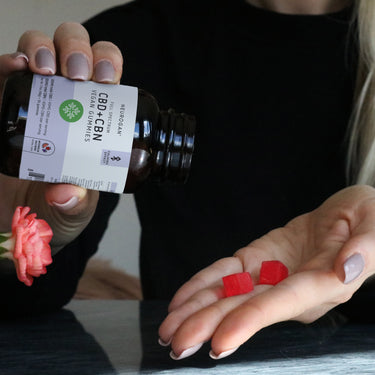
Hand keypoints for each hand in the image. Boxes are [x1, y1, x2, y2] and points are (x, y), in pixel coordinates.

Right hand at [0, 22, 122, 251]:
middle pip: (74, 51)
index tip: (107, 80)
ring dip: (44, 48)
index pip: (105, 74)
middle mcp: (63, 101)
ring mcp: (30, 98)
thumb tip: (67, 193)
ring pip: (39, 48)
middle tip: (78, 76)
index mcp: (91, 119)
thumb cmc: (51, 210)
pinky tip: (17, 65)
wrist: (13, 219)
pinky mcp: (0, 101)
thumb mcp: (73, 211)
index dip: (108, 63)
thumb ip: (75, 205)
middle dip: (79, 50)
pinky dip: (8, 61)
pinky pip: (2, 69)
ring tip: (46, 71)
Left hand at [159, 185, 374, 359]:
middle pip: (245, 308)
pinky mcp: (257, 260)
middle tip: (175, 343)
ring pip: (229, 295)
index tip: (219, 342)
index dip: (250, 322)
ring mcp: (270, 275)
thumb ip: (365, 248)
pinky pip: (227, 274)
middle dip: (208, 325)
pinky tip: (183, 298)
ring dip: (197, 310)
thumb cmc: (367, 219)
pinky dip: (204, 284)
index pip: (280, 305)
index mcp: (321, 283)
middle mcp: (291, 288)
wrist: (346, 214)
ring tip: (169, 327)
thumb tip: (348, 268)